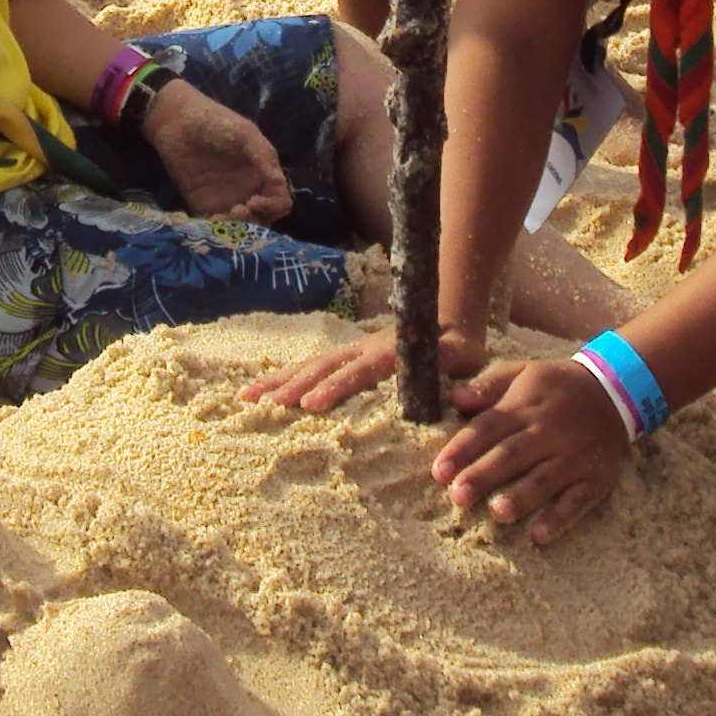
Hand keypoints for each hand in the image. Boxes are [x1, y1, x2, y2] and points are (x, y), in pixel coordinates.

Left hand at [142, 78, 294, 223]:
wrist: (176, 122)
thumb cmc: (216, 122)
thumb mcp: (245, 133)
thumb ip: (264, 156)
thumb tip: (279, 184)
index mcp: (263, 175)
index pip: (279, 201)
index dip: (273, 207)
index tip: (255, 202)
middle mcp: (248, 191)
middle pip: (263, 219)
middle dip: (255, 222)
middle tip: (238, 211)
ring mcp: (226, 200)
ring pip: (240, 227)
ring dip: (236, 228)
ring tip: (221, 217)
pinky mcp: (203, 206)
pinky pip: (215, 227)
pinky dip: (216, 230)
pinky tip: (209, 221)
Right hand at [240, 315, 486, 414]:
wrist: (445, 311)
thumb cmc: (459, 346)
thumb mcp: (468, 361)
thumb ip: (464, 378)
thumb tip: (461, 398)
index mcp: (394, 353)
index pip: (362, 371)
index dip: (337, 386)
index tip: (311, 403)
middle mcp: (365, 347)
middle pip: (326, 366)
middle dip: (294, 385)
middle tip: (267, 405)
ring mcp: (351, 348)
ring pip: (310, 364)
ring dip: (279, 380)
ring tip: (246, 396)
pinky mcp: (344, 353)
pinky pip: (311, 365)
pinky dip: (283, 376)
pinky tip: (261, 389)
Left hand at [432, 358, 635, 542]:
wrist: (617, 389)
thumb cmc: (557, 385)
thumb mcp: (524, 372)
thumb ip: (489, 385)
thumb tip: (456, 398)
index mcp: (526, 404)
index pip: (489, 427)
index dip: (463, 449)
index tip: (439, 471)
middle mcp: (549, 431)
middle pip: (512, 455)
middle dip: (483, 476)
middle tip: (457, 496)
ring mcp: (575, 456)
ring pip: (544, 480)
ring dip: (521, 497)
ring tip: (497, 512)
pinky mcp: (596, 477)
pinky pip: (577, 501)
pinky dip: (559, 519)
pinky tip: (539, 536)